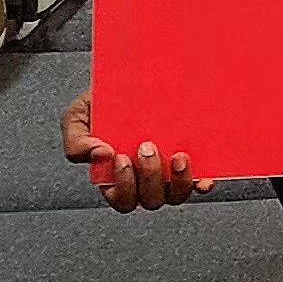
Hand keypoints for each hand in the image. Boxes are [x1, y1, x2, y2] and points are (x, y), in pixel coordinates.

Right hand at [61, 91, 199, 211]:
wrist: (130, 82)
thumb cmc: (102, 104)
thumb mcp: (77, 117)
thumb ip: (77, 141)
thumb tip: (100, 155)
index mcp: (115, 177)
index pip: (121, 198)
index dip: (122, 185)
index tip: (121, 157)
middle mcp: (144, 180)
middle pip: (149, 199)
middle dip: (149, 177)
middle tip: (146, 147)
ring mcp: (169, 174)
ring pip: (175, 195)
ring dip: (179, 182)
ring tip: (178, 157)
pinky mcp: (190, 164)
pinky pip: (199, 183)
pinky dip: (202, 184)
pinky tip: (205, 178)